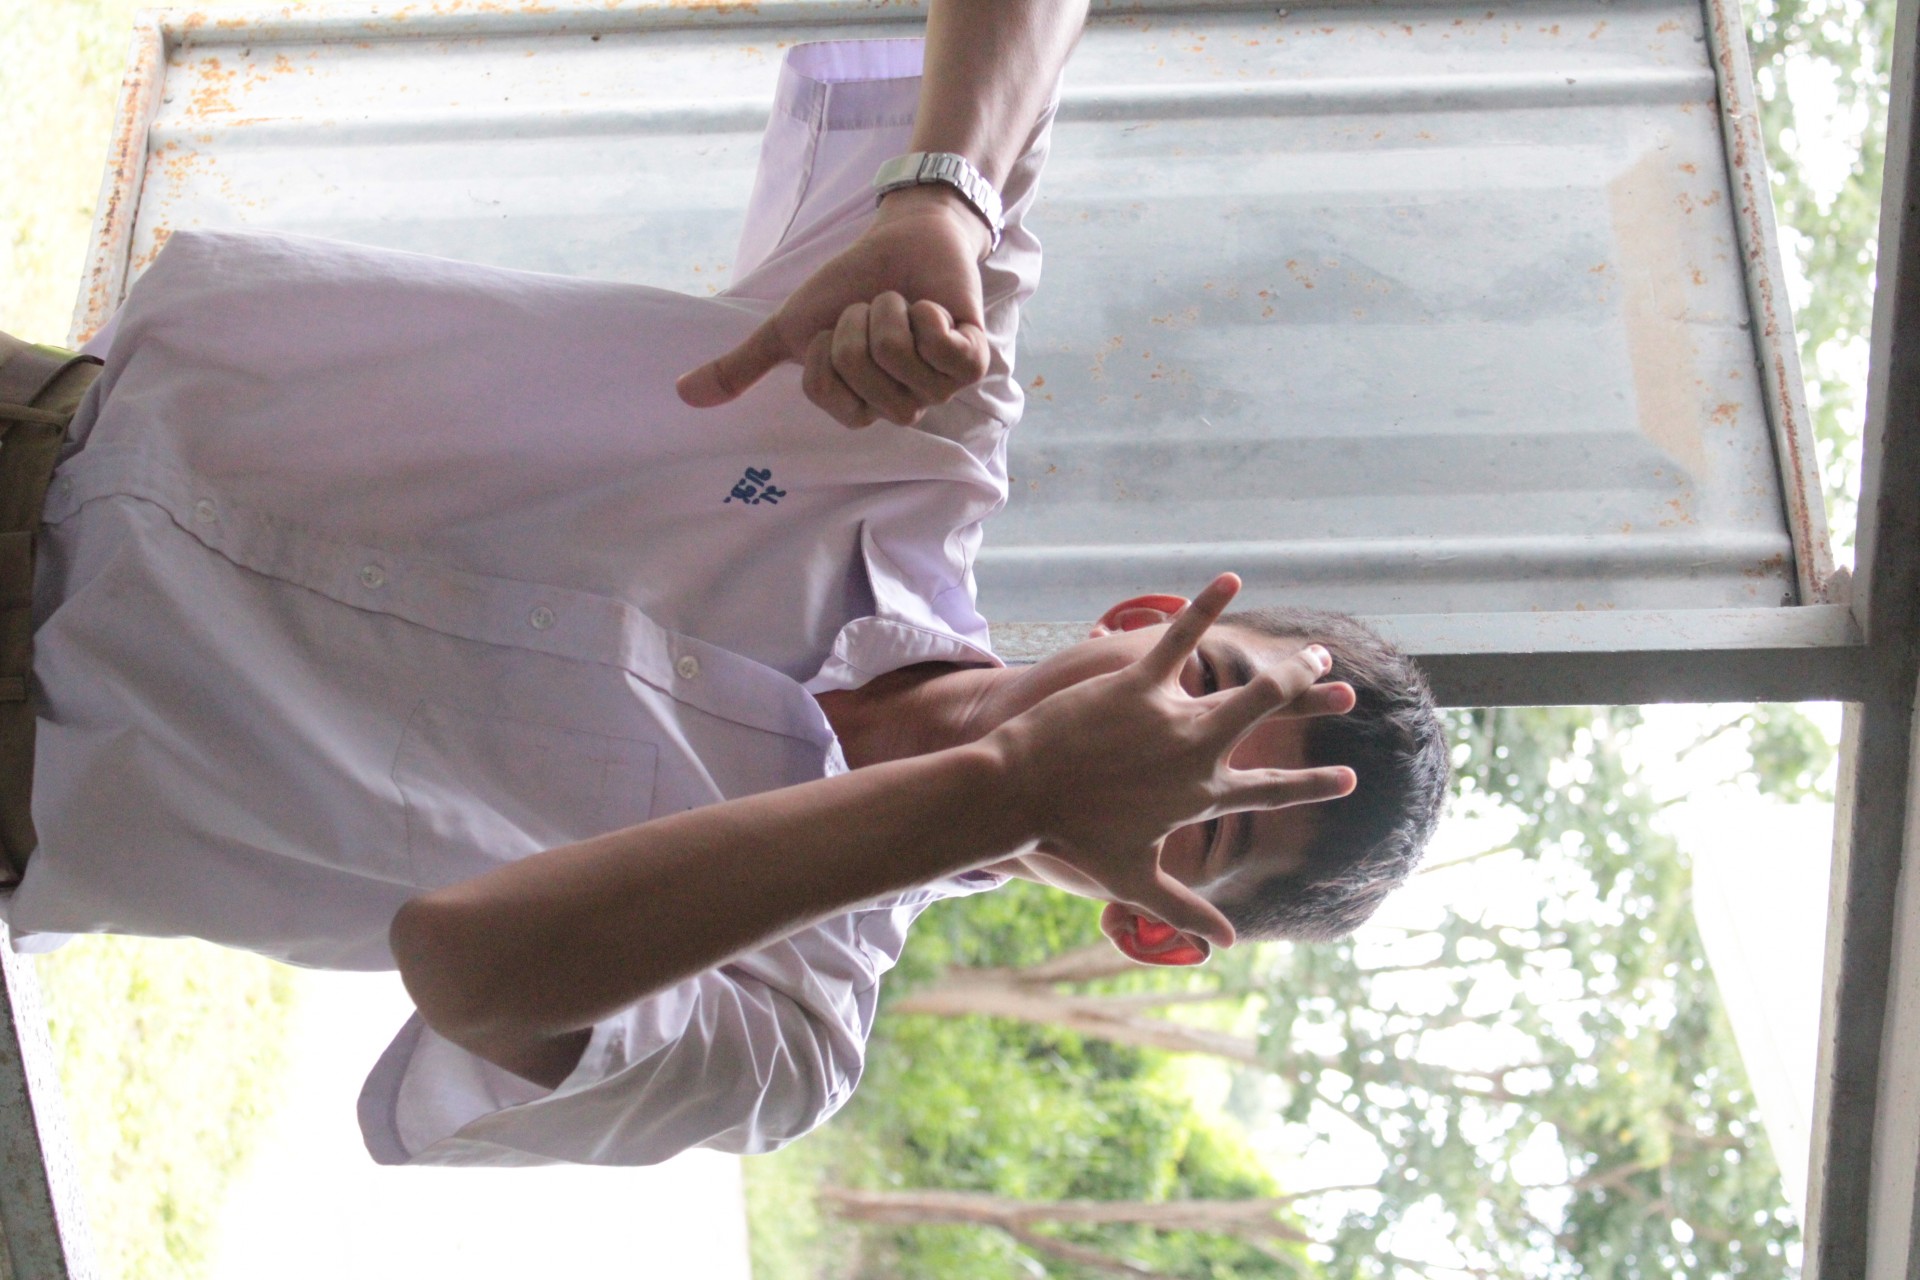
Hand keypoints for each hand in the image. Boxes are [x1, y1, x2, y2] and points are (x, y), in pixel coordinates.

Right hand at [676, 186, 994, 426]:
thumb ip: (742, 366)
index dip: (825, 352)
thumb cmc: (848, 287)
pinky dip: (929, 317)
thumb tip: (681, 395)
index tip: (834, 329)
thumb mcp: (789, 328)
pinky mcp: (971, 361)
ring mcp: (937, 387)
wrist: (901, 244)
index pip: (828, 394)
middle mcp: (898, 405)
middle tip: (872, 311)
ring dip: (892, 312)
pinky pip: (947, 353)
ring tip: (901, 305)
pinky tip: (931, 309)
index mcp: (857, 406)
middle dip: (858, 326)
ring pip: (901, 358)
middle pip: (865, 374)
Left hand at [984, 574, 1356, 947]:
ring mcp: (1171, 716)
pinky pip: (1180, 638)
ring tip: (1316, 653)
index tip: (1347, 780)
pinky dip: (1206, 607)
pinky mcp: (1137, 685)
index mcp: (1200, 796)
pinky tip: (1230, 580)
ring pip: (1246, 685)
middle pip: (1270, 723)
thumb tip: (1226, 946)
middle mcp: (1197, 754)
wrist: (1019, 796)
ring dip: (1287, 666)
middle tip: (1340, 687)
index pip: (1271, 793)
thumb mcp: (1134, 879)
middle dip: (1311, 700)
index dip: (1312, 786)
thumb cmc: (1073, 840)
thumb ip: (1183, 910)